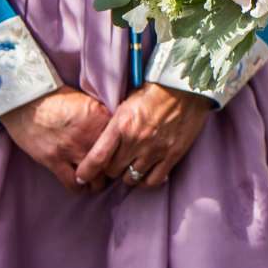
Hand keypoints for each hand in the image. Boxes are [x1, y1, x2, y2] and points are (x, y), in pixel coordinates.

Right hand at [1, 88, 112, 194]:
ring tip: (97, 181)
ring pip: (95, 177)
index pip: (122, 141)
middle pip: (112, 162)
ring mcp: (72, 150)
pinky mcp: (54, 161)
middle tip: (110, 170)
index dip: (122, 150)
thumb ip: (102, 116)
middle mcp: (90, 136)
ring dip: (97, 182)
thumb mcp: (87, 100)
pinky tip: (81, 185)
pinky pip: (72, 183)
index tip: (121, 154)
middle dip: (112, 169)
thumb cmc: (56, 97)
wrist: (27, 100)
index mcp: (101, 118)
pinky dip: (79, 187)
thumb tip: (115, 129)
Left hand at [74, 84, 211, 191]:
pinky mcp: (172, 154)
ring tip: (132, 166)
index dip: (86, 172)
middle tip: (115, 162)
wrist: (186, 86)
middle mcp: (136, 140)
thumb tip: (100, 142)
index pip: (97, 158)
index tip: (81, 177)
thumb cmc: (155, 91)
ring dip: (128, 175)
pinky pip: (153, 180)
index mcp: (122, 124)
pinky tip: (147, 172)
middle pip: (113, 171)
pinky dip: (147, 180)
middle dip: (111, 169)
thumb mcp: (127, 103)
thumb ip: (114, 125)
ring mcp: (155, 150)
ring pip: (131, 178)